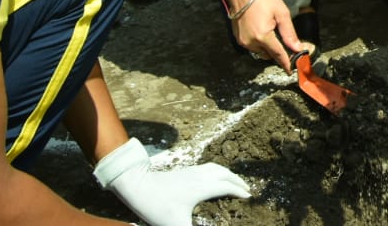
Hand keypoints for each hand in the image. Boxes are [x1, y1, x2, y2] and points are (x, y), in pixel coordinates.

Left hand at [94, 138, 249, 225]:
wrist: (138, 186)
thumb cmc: (157, 206)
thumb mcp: (176, 224)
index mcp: (202, 188)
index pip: (227, 187)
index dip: (239, 192)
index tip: (249, 197)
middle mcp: (201, 176)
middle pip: (225, 174)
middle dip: (238, 181)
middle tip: (246, 188)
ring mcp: (192, 171)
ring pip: (217, 168)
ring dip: (229, 173)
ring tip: (234, 180)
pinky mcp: (185, 170)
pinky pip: (208, 167)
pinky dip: (218, 170)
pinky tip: (213, 176)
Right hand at [225, 0, 307, 73]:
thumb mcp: (281, 13)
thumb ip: (289, 33)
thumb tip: (297, 48)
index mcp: (263, 36)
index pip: (278, 55)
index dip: (286, 63)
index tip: (292, 71)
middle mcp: (251, 42)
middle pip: (269, 55)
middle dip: (278, 52)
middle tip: (286, 45)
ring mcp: (243, 41)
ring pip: (260, 52)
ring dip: (268, 48)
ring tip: (273, 33)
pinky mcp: (238, 38)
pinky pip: (252, 46)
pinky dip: (259, 43)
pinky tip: (263, 31)